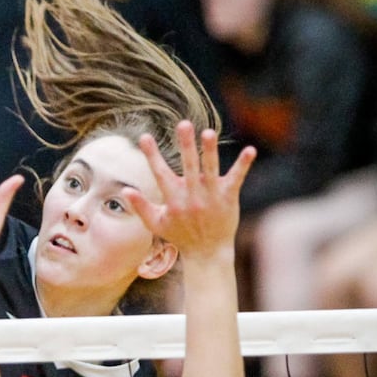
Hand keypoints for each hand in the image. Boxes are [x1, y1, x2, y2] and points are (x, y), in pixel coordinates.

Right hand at [124, 122, 255, 262]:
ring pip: (210, 170)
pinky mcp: (228, 198)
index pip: (160, 173)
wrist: (207, 252)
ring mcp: (211, 196)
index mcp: (173, 200)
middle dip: (186, 145)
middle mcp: (192, 196)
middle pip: (188, 166)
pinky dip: (243, 165)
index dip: (151, 155)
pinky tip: (250, 150)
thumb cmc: (180, 236)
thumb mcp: (156, 224)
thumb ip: (141, 206)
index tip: (144, 137)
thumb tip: (125, 190)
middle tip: (183, 124)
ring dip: (210, 150)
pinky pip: (236, 179)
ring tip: (208, 132)